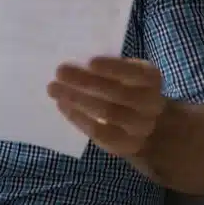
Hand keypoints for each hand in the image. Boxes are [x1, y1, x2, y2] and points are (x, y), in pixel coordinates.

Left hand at [48, 56, 167, 157]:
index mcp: (150, 78)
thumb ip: (104, 66)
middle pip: (118, 93)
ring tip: (53, 88)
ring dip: (77, 99)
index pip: (135, 72)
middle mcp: (150, 103)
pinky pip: (100, 132)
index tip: (89, 61)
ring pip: (109, 113)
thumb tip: (71, 60)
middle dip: (86, 81)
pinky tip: (62, 105)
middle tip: (59, 71)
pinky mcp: (125, 144)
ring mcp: (140, 127)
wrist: (144, 122)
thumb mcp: (122, 73)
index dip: (113, 67)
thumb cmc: (124, 86)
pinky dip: (78, 117)